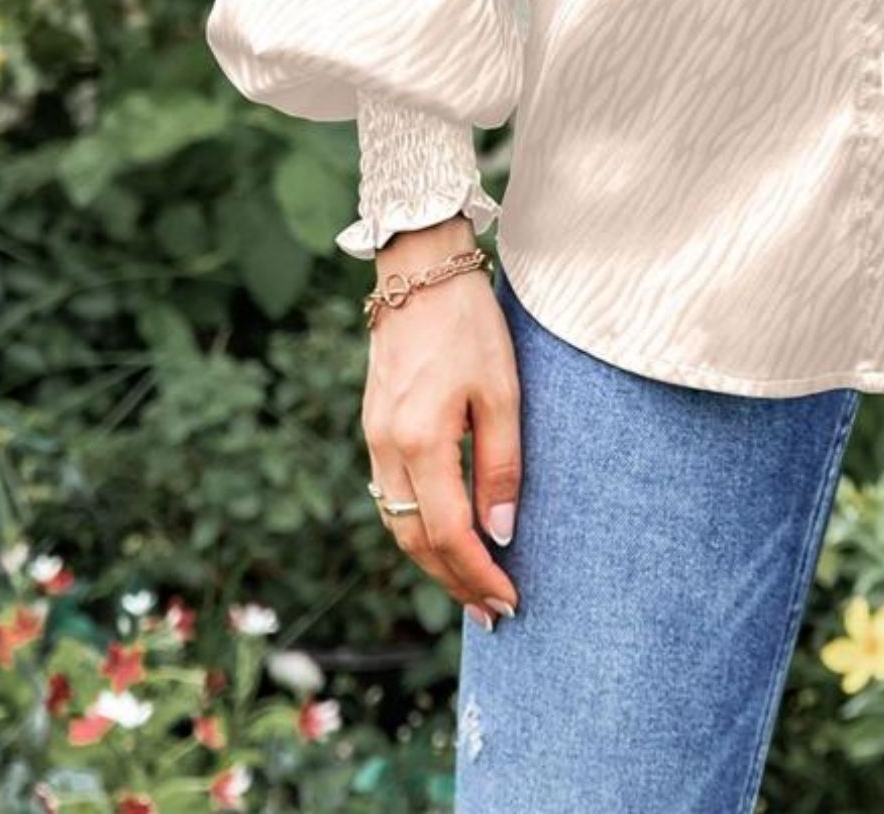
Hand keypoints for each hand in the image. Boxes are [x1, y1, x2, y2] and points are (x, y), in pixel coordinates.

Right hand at [361, 216, 522, 629]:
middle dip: (455, 582)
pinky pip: (389, 497)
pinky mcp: (373, 427)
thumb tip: (500, 534)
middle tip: (494, 612)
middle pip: (414, 542)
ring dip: (433, 562)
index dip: (477, 575)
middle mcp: (386, 448)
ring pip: (396, 524)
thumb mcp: (502, 391)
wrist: (419, 271)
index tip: (509, 601)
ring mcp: (373, 438)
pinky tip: (444, 537)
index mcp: (420, 441)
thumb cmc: (470, 324)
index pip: (447, 534)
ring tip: (473, 587)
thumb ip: (502, 465)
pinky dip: (416, 528)